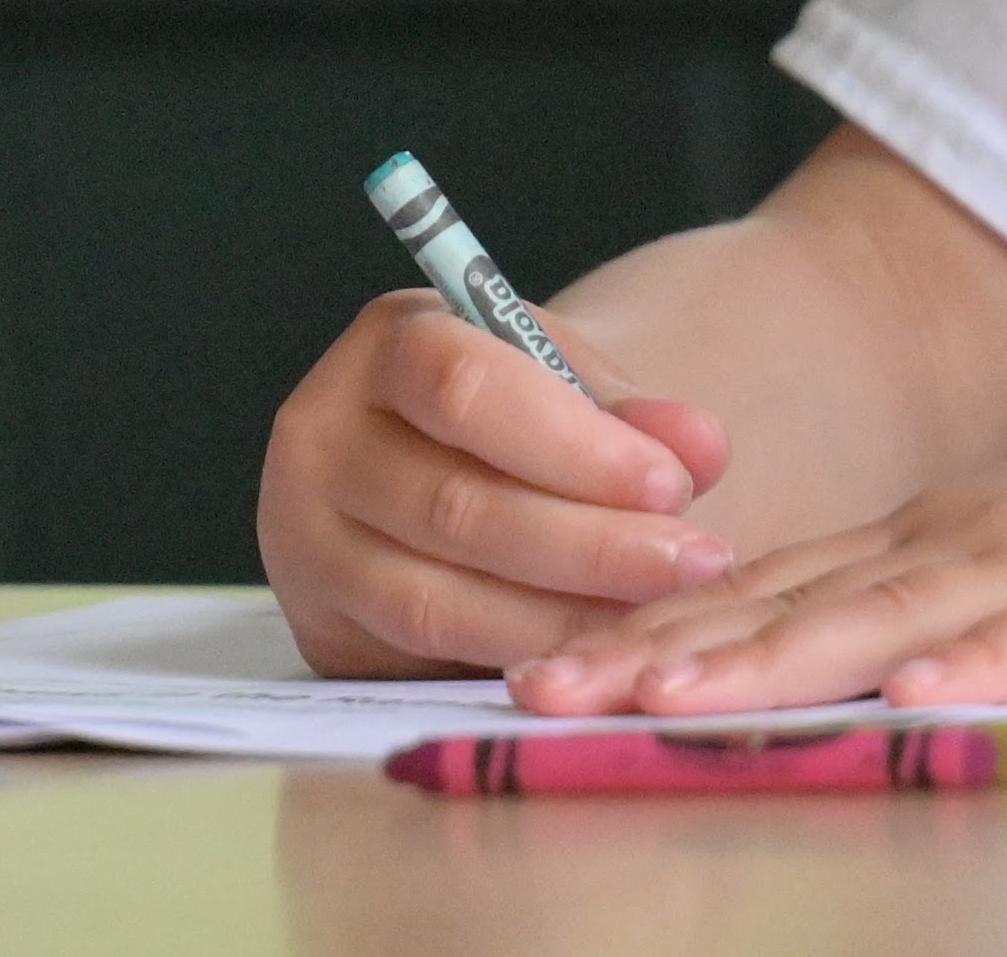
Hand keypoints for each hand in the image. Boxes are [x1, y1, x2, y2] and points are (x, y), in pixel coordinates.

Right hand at [260, 291, 741, 676]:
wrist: (438, 468)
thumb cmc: (518, 417)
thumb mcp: (570, 387)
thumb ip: (632, 415)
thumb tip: (698, 448)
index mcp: (389, 345)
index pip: (463, 387)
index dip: (570, 444)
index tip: (669, 485)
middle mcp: (322, 438)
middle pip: (457, 505)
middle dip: (590, 544)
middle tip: (692, 564)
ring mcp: (307, 542)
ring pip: (437, 600)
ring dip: (559, 620)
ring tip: (656, 619)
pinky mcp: (322, 628)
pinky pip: (423, 661)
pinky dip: (517, 662)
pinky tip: (593, 656)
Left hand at [506, 398, 1006, 716]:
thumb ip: (943, 621)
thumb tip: (837, 682)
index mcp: (951, 537)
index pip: (777, 588)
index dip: (660, 634)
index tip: (547, 672)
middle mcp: (982, 539)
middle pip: (800, 602)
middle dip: (664, 653)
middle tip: (542, 696)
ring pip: (898, 621)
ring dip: (776, 660)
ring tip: (666, 699)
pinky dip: (983, 667)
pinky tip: (914, 699)